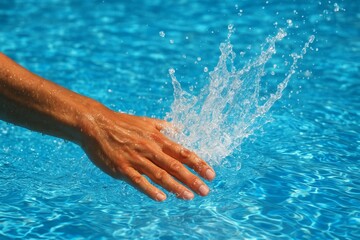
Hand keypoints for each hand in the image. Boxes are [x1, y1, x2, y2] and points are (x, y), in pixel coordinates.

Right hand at [80, 106, 215, 200]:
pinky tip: (162, 198)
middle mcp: (150, 149)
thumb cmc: (122, 123)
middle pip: (175, 166)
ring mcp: (136, 159)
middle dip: (193, 179)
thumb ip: (164, 127)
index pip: (183, 153)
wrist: (96, 125)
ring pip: (160, 175)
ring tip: (189, 196)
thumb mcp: (147, 121)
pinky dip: (151, 190)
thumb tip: (180, 129)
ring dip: (176, 187)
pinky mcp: (122, 168)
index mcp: (157, 139)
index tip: (211, 174)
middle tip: (206, 191)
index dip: (199, 164)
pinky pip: (139, 181)